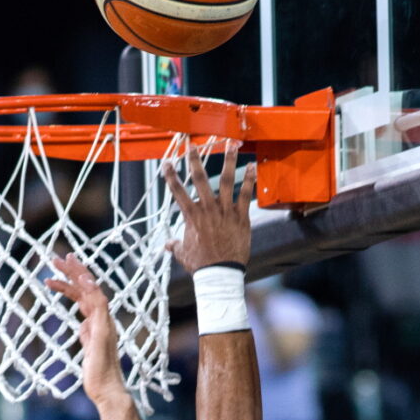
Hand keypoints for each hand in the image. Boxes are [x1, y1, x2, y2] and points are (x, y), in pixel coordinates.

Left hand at [46, 253, 128, 409]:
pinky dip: (92, 291)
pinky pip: (100, 305)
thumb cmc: (98, 372)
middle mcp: (104, 319)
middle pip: (89, 288)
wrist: (107, 390)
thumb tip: (82, 326)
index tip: (63, 266)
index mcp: (98, 321)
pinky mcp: (103, 331)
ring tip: (60, 263)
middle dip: (74, 271)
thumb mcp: (89, 348)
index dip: (75, 279)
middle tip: (59, 257)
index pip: (86, 294)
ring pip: (93, 291)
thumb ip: (86, 334)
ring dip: (77, 275)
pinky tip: (83, 280)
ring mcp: (105, 324)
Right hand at [163, 145, 254, 272]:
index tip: (167, 162)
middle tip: (193, 145)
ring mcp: (226, 212)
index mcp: (192, 216)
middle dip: (195, 160)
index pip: (178, 192)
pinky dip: (249, 180)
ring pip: (227, 181)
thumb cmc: (201, 264)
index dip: (170, 176)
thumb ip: (175, 245)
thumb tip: (167, 245)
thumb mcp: (183, 253)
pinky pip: (245, 195)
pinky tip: (252, 167)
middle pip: (200, 180)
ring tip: (231, 145)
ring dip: (229, 161)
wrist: (220, 273)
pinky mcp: (241, 217)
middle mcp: (208, 209)